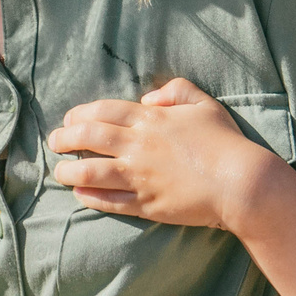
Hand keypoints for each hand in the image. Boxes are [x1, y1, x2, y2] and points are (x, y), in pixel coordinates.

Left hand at [45, 78, 278, 229]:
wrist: (240, 183)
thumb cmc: (225, 142)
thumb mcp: (204, 104)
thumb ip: (176, 91)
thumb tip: (148, 99)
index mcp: (150, 120)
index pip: (102, 112)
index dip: (80, 115)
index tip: (69, 120)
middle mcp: (138, 147)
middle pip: (87, 139)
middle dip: (64, 139)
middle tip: (55, 142)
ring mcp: (139, 178)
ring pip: (89, 173)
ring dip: (68, 171)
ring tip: (60, 172)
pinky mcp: (145, 204)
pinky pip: (108, 201)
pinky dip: (89, 197)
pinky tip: (80, 194)